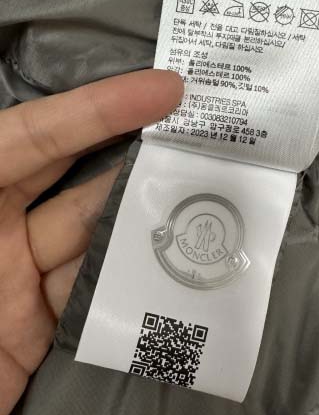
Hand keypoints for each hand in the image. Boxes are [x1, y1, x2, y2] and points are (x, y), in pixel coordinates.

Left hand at [0, 69, 182, 414]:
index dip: (98, 107)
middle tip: (199, 132)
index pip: (34, 135)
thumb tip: (29, 137)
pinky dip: (131, 282)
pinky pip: (95, 295)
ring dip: (143, 223)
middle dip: (135, 153)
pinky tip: (168, 267)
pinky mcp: (38, 326)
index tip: (163, 88)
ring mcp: (19, 277)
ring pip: (95, 238)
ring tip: (202, 199)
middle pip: (76, 178)